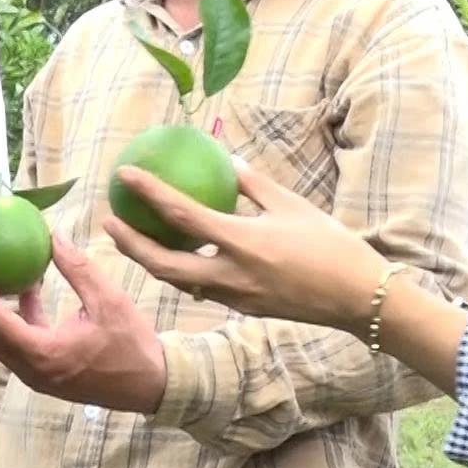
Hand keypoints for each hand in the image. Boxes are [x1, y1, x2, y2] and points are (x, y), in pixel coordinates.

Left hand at [0, 235, 167, 414]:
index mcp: (42, 354)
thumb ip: (78, 269)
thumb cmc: (132, 345)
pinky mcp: (40, 367)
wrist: (150, 386)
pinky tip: (18, 283)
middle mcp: (28, 368)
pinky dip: (7, 311)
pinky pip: (13, 337)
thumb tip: (53, 236)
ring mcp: (32, 371)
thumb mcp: (109, 301)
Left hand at [102, 162, 391, 335]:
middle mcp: (231, 274)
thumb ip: (252, 184)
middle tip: (109, 222)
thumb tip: (228, 160)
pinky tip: (179, 254)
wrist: (357, 297)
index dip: (149, 193)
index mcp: (242, 242)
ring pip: (180, 280)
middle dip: (131, 245)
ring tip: (134, 238)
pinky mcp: (244, 308)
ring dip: (152, 260)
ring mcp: (235, 297)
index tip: (125, 175)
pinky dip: (184, 270)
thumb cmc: (330, 244)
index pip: (182, 216)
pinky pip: (203, 287)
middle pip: (164, 264)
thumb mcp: (291, 204)